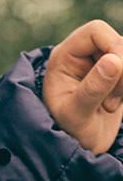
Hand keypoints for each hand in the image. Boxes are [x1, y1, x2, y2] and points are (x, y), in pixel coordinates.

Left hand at [41, 20, 122, 154]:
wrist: (77, 150)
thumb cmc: (69, 133)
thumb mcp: (76, 114)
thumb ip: (93, 88)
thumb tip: (114, 60)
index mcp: (63, 57)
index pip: (96, 31)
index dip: (114, 46)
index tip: (119, 72)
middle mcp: (80, 55)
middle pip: (117, 41)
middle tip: (111, 102)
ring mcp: (98, 64)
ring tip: (110, 106)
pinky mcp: (114, 76)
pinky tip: (116, 105)